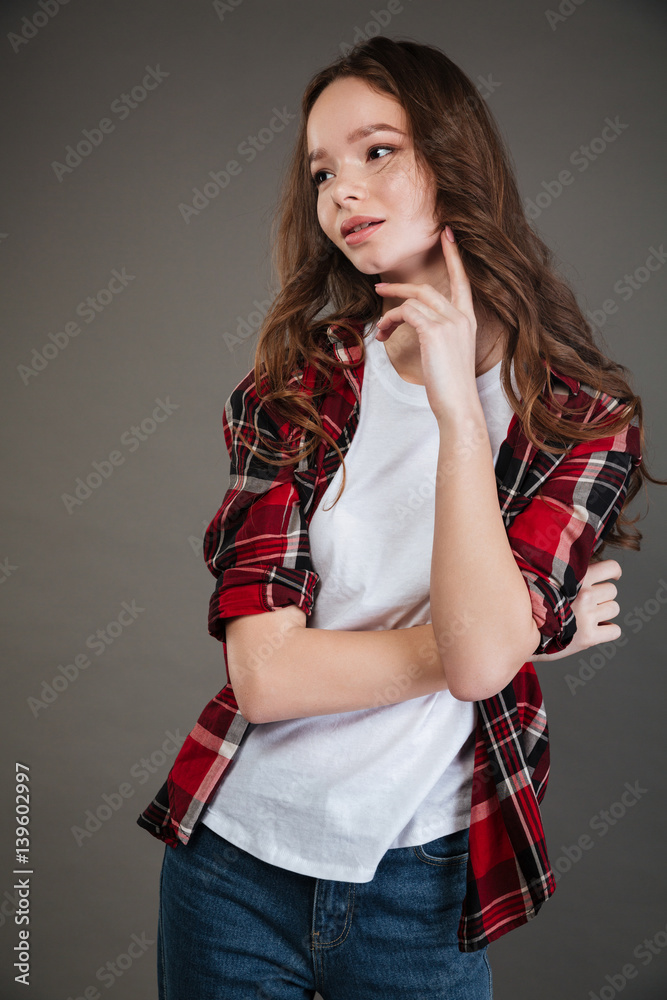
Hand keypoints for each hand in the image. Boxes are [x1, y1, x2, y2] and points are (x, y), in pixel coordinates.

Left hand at [374, 226, 478, 422]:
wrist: (458, 405)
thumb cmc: (450, 386)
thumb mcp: (448, 354)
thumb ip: (438, 334)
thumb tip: (417, 323)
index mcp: (468, 320)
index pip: (462, 280)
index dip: (454, 256)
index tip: (447, 234)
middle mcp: (461, 316)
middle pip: (426, 288)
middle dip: (399, 286)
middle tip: (379, 288)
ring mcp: (449, 321)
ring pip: (412, 301)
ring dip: (389, 314)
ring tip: (379, 330)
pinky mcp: (434, 330)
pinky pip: (405, 312)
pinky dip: (389, 321)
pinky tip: (384, 335)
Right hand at [532, 559, 622, 660]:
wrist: (521, 630)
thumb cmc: (534, 602)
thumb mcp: (549, 578)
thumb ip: (568, 572)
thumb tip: (584, 562)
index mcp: (577, 578)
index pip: (612, 567)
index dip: (614, 572)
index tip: (612, 577)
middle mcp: (585, 596)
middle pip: (612, 591)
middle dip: (603, 597)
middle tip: (587, 603)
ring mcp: (587, 617)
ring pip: (614, 609)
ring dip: (604, 613)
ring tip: (587, 616)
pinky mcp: (589, 637)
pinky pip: (614, 630)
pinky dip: (607, 631)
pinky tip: (594, 630)